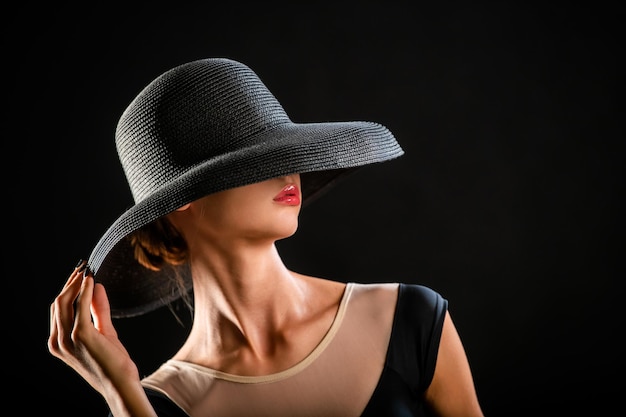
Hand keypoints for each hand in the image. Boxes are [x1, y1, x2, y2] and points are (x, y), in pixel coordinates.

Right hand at [48, 262, 140, 393]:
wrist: (120, 383)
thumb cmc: (112, 362)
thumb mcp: (103, 331)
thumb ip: (99, 309)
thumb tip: (96, 286)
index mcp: (58, 342)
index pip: (58, 309)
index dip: (68, 289)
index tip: (80, 273)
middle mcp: (58, 341)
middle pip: (59, 303)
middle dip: (70, 283)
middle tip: (82, 267)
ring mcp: (68, 339)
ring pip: (65, 302)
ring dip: (76, 283)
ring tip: (86, 270)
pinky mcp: (82, 335)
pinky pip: (80, 306)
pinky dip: (84, 290)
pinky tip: (91, 280)